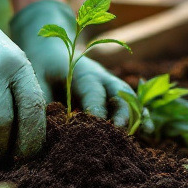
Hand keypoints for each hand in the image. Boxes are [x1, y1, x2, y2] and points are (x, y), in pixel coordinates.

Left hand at [9, 0, 138, 128]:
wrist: (50, 51)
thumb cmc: (42, 68)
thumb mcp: (38, 83)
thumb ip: (45, 105)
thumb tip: (48, 132)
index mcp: (81, 73)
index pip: (93, 93)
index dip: (97, 112)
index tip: (96, 130)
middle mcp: (102, 77)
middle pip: (120, 94)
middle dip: (123, 115)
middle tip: (119, 135)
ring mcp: (112, 84)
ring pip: (131, 99)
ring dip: (137, 116)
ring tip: (145, 134)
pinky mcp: (115, 93)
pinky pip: (133, 103)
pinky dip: (141, 116)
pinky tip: (149, 132)